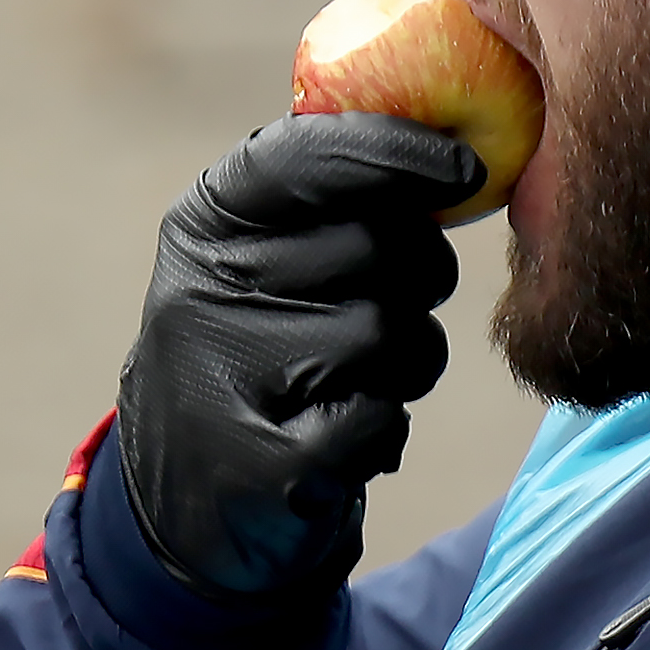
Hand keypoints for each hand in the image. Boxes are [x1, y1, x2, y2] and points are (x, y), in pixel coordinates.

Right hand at [116, 112, 483, 601]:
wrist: (186, 503)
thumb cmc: (261, 350)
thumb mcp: (262, 260)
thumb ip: (333, 200)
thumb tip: (455, 146)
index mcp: (204, 223)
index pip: (308, 155)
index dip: (399, 153)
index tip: (463, 169)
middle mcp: (202, 289)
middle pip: (378, 247)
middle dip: (415, 276)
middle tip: (392, 302)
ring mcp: (226, 377)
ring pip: (390, 334)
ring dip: (404, 360)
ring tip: (356, 379)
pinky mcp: (265, 465)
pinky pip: (384, 418)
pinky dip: (383, 429)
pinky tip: (339, 436)